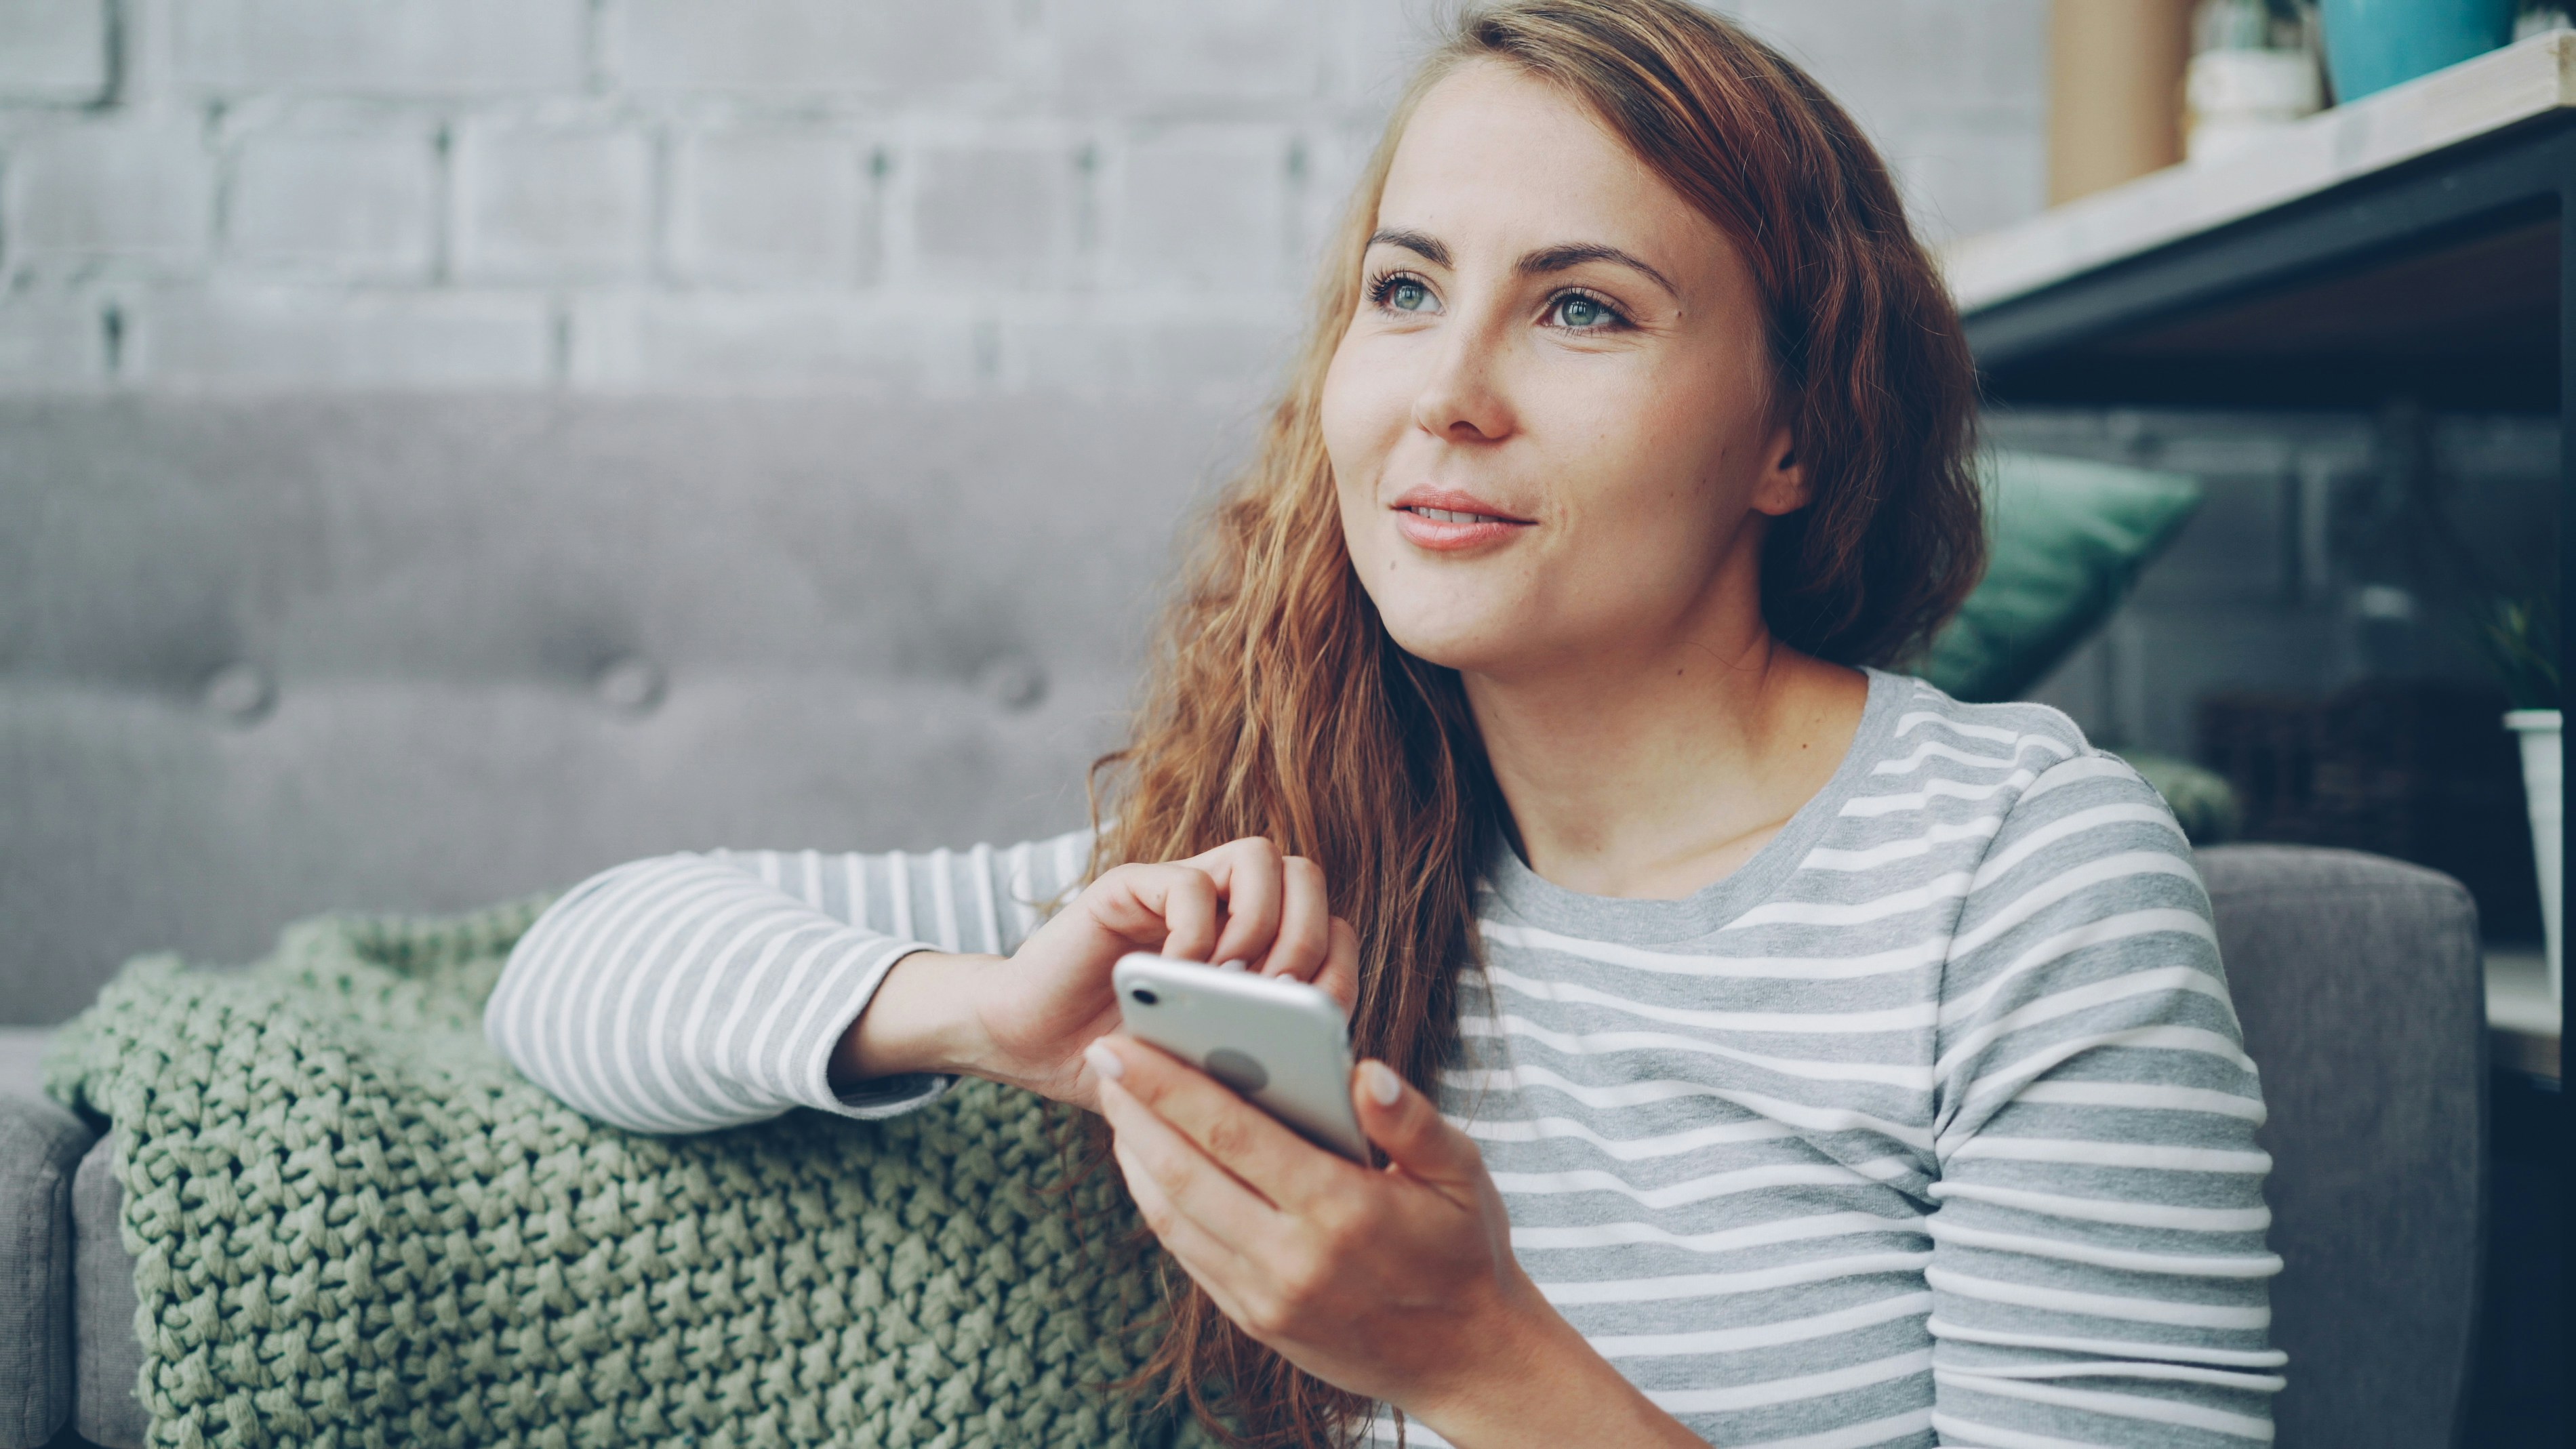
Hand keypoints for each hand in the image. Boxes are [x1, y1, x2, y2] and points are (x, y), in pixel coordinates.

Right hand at [832, 837, 1358, 1109]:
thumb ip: (1263, 1052)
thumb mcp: (1211, 1070)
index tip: (1317, 1025)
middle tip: (1280, 998)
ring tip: (1233, 984)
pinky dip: (1196, 934)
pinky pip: (1190, 885)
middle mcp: (1223, 908)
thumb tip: (1328, 1053)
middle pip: (1305, 877)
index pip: (1330, 924)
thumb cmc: (1128, 1064)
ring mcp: (1178, 893)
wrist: (1032, 1048)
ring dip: (1261, 925)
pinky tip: (1178, 979)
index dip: (1338, 967)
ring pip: (1261, 859)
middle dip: (1309, 938)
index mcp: (1255, 946)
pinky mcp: (1131, 889)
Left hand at [1086, 1037, 1701, 1447]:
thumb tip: (1365, 1071)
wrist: (1466, 1359)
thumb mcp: (1462, 1174)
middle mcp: (1294, 1258)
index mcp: (1343, 1209)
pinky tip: (1148, 1163)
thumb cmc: (1464, 1248)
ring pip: (1175, 1216)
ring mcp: (1268, 1297)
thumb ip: (1412, 1120)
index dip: (1168, 1085)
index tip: (1122, 1044)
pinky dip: (1156, 1202)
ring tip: (1118, 1103)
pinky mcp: (1256, 1321)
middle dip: (1134, 1112)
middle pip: (1185, 1173)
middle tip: (1102, 1060)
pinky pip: (1188, 1253)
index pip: (1233, 1134)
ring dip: (1135, 1156)